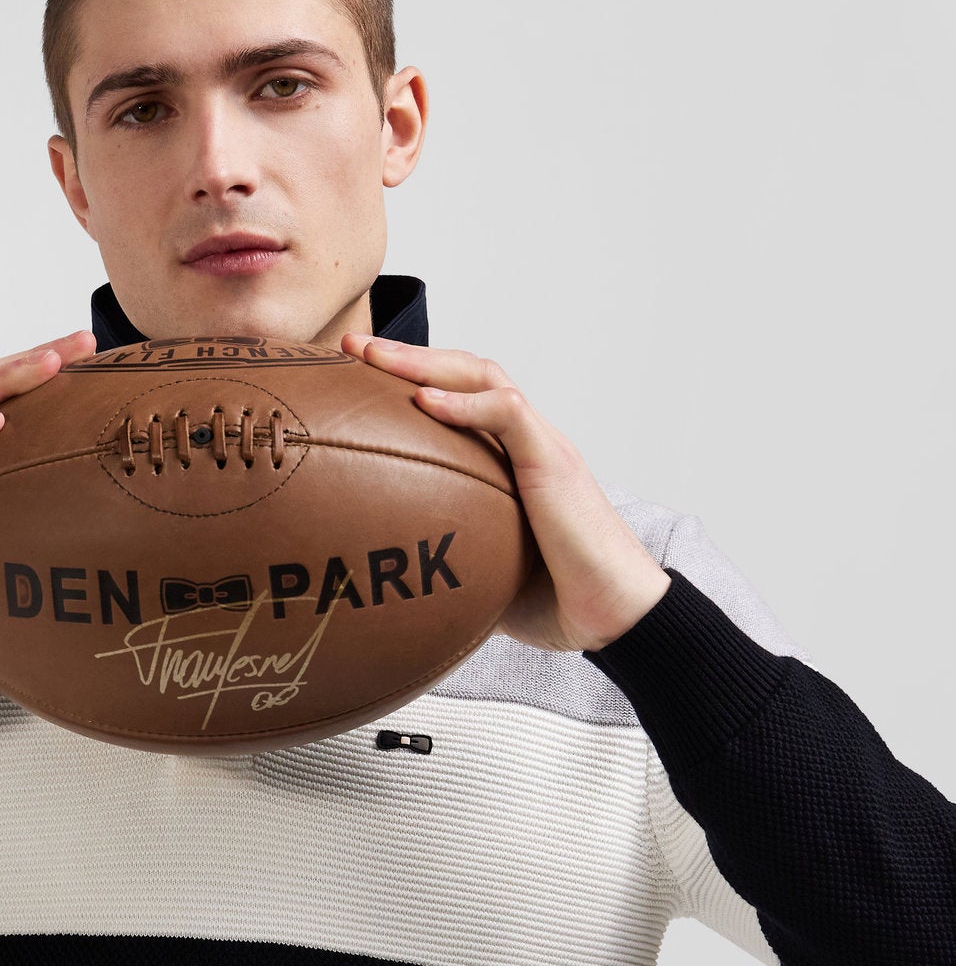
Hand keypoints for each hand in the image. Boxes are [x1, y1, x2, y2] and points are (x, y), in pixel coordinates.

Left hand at [339, 333, 671, 653]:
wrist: (617, 617)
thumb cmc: (557, 603)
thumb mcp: (482, 575)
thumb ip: (445, 558)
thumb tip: (391, 582)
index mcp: (510, 463)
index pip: (458, 401)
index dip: (408, 383)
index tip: (354, 380)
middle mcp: (527, 443)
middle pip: (464, 375)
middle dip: (406, 356)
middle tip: (348, 348)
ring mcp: (543, 447)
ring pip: (484, 378)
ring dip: (424, 362)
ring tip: (373, 357)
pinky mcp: (554, 463)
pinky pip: (508, 415)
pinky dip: (464, 404)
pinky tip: (422, 401)